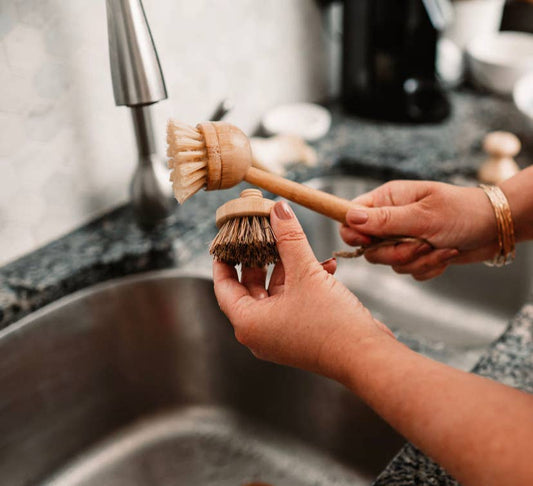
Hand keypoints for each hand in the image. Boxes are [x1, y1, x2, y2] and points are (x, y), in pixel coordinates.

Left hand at [213, 200, 394, 380]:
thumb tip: (278, 211)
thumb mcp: (306, 273)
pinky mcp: (300, 334)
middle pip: (250, 288)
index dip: (223, 261)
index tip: (224, 242)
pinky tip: (326, 265)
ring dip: (289, 268)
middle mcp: (260, 332)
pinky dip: (304, 283)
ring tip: (300, 246)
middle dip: (260, 259)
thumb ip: (290, 239)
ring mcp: (280, 335)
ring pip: (275, 292)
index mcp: (249, 322)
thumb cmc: (331, 323)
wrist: (366, 355)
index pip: (224, 287)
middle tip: (261, 235)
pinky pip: (293, 301)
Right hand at [340, 180, 498, 279]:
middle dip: (396, 253)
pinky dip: (428, 267)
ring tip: (439, 247)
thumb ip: (385, 220)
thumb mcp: (423, 216)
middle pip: (370, 248)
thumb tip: (350, 218)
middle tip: (421, 244)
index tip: (367, 241)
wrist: (495, 227)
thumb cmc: (462, 212)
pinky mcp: (416, 254)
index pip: (352, 216)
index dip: (354, 233)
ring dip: (418, 260)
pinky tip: (444, 253)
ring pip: (391, 263)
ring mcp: (403, 238)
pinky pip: (409, 271)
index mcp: (388, 200)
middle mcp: (391, 219)